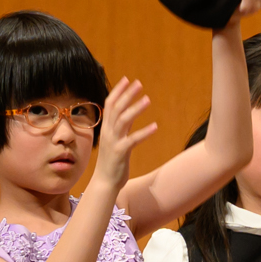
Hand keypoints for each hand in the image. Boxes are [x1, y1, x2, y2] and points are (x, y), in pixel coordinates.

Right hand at [92, 76, 155, 191]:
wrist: (105, 182)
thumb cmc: (112, 161)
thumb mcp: (117, 139)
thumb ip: (123, 126)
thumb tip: (131, 112)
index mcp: (106, 128)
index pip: (109, 104)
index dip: (118, 91)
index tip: (127, 79)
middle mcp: (108, 132)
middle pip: (116, 108)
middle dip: (127, 94)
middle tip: (139, 83)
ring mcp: (113, 142)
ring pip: (123, 120)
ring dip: (135, 108)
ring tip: (148, 99)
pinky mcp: (120, 152)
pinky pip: (133, 140)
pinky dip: (144, 132)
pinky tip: (155, 126)